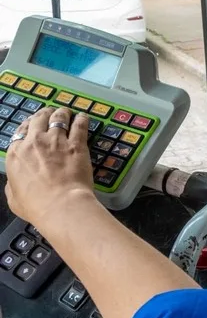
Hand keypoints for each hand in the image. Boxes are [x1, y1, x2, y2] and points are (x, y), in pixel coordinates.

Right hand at [5, 106, 94, 228]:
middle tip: (51, 114)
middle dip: (45, 114)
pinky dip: (81, 119)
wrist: (61, 204)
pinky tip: (83, 117)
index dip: (29, 125)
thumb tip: (15, 180)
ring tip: (67, 112)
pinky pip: (79, 125)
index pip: (21, 131)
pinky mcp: (77, 144)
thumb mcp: (13, 197)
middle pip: (39, 119)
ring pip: (59, 117)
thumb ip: (13, 183)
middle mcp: (35, 142)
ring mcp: (56, 141)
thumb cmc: (36, 205)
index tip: (34, 125)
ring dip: (62, 113)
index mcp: (16, 153)